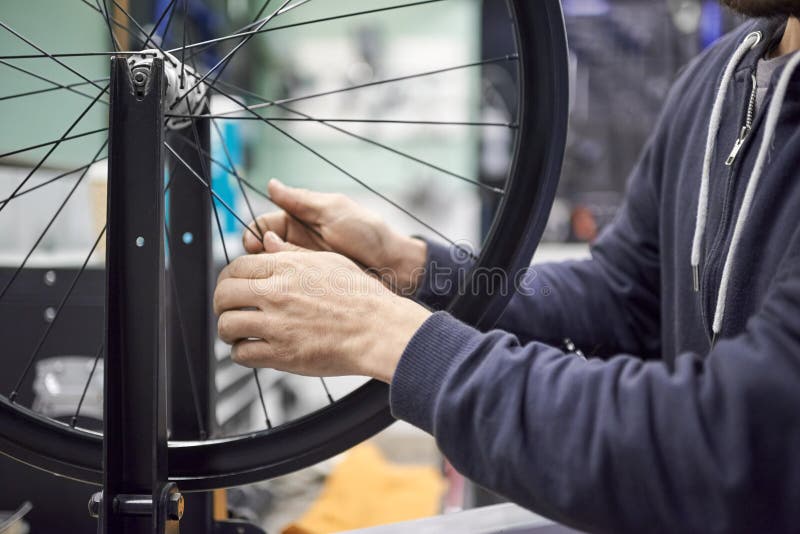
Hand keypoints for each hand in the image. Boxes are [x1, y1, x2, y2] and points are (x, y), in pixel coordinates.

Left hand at [214, 234, 431, 381]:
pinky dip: (241, 353)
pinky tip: (251, 350)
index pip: (236, 268)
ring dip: (228, 331)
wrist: (378, 328)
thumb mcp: (328, 261)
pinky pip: (242, 354)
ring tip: (237, 334)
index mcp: (287, 267)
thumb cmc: (361, 296)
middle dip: (221, 303)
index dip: (228, 278)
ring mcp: (277, 324)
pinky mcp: (282, 353)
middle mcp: (277, 293)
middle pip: (224, 295)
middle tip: (228, 310)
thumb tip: (269, 242)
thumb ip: (293, 252)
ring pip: (227, 325)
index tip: (231, 288)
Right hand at [244, 179, 426, 295]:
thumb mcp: (333, 211)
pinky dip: (285, 287)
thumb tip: (271, 185)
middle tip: (264, 262)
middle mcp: (297, 243)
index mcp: (300, 220)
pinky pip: (290, 286)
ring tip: (282, 273)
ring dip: (272, 271)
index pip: (264, 225)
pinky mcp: (311, 286)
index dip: (254, 233)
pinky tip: (288, 289)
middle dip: (259, 256)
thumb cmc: (368, 233)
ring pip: (273, 270)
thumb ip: (300, 201)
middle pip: (262, 249)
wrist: (393, 266)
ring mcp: (304, 265)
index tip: (253, 243)